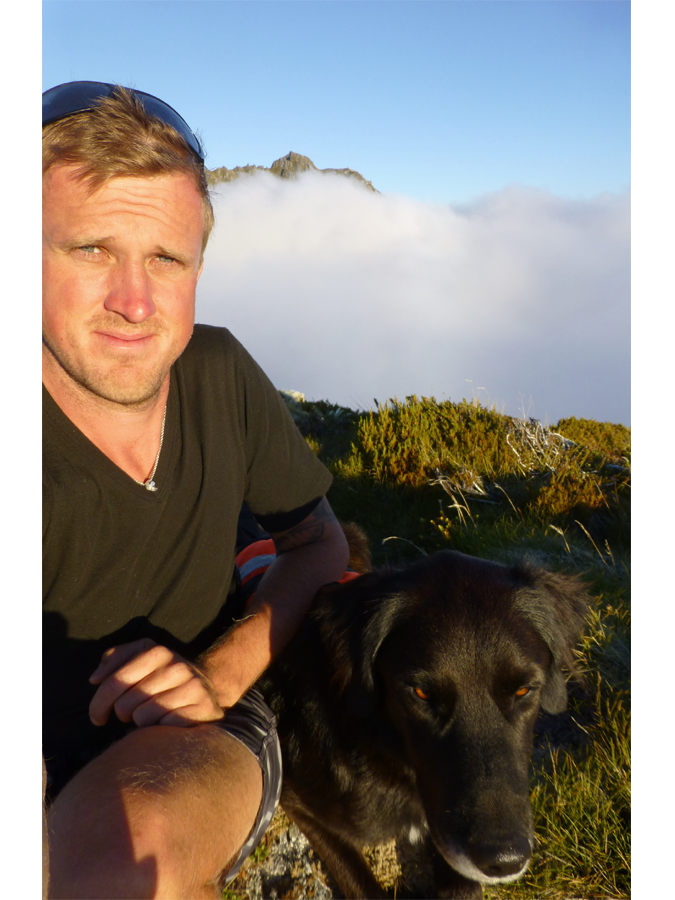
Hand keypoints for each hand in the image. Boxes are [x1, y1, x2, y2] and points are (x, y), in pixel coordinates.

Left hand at [88, 639, 224, 727]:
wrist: (208, 688)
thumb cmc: (164, 677)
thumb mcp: (142, 657)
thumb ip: (115, 659)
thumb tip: (95, 678)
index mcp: (158, 652)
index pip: (113, 682)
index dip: (98, 704)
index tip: (97, 717)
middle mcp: (177, 667)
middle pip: (125, 704)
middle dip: (122, 715)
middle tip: (131, 713)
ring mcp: (192, 687)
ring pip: (142, 718)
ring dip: (141, 723)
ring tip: (151, 716)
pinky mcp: (202, 709)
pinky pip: (163, 728)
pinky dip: (160, 730)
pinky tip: (167, 722)